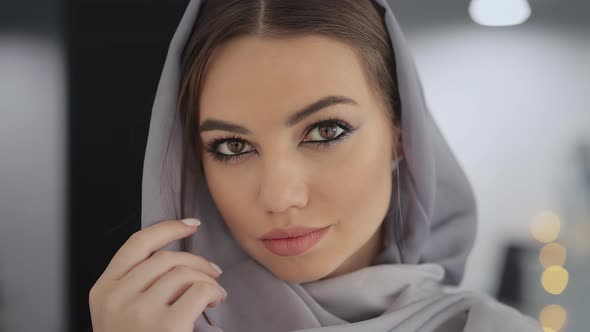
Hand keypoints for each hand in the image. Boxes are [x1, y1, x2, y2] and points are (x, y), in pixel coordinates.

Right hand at [89, 219, 226, 331]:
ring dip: (208, 279)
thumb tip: (174, 256)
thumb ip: (135, 284)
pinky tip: (215, 301)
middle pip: (167, 258)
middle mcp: (116, 298)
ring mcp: (139, 312)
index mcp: (103, 291)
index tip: (190, 224)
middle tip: (213, 271)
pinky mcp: (165, 326)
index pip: (137, 244)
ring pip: (185, 273)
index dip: (167, 228)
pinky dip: (214, 292)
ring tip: (215, 293)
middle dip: (197, 260)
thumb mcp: (119, 313)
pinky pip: (199, 291)